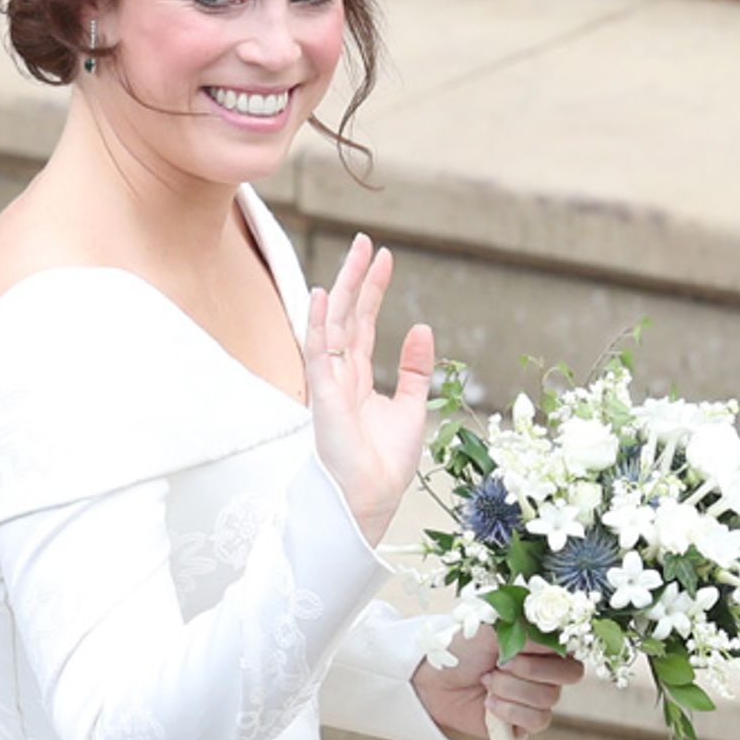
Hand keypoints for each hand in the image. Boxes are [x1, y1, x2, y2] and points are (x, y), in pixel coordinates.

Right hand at [305, 233, 433, 545]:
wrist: (373, 498)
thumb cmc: (386, 462)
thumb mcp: (411, 406)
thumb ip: (414, 368)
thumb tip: (422, 327)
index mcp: (359, 377)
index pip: (364, 322)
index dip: (374, 289)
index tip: (385, 257)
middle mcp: (341, 374)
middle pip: (347, 314)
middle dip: (356, 277)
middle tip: (366, 240)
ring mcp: (330, 382)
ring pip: (334, 324)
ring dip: (343, 287)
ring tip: (356, 253)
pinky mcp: (325, 397)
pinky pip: (318, 354)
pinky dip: (318, 324)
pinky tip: (320, 296)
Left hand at [412, 626, 583, 739]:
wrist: (437, 681)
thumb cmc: (464, 646)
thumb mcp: (492, 626)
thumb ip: (526, 628)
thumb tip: (551, 634)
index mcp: (541, 638)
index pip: (571, 644)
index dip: (548, 647)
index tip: (521, 644)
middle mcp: (545, 666)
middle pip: (569, 674)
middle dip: (529, 669)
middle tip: (500, 663)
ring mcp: (537, 694)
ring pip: (549, 698)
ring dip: (511, 689)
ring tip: (487, 681)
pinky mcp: (526, 721)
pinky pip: (537, 720)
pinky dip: (509, 711)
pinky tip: (490, 703)